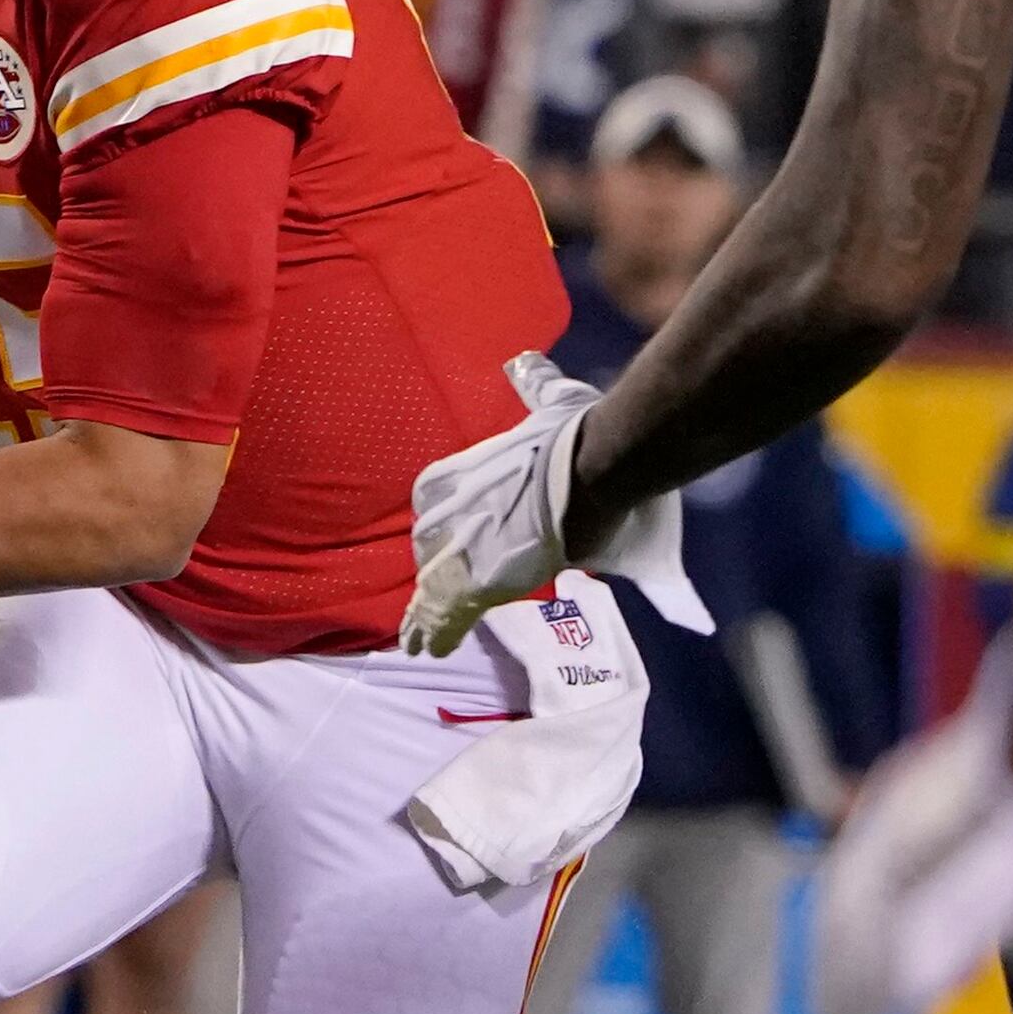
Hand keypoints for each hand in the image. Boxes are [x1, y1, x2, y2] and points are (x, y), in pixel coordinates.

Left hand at [404, 354, 603, 654]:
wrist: (597, 464)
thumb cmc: (578, 432)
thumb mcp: (548, 400)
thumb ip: (532, 384)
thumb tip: (525, 363)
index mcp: (460, 469)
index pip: (431, 501)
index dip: (438, 523)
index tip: (443, 536)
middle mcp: (451, 507)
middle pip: (429, 545)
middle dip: (432, 568)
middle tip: (429, 593)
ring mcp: (464, 545)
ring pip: (431, 584)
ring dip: (423, 611)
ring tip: (415, 638)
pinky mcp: (482, 580)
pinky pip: (448, 613)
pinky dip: (437, 633)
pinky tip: (427, 650)